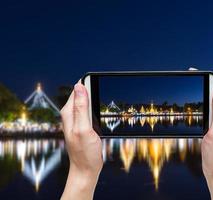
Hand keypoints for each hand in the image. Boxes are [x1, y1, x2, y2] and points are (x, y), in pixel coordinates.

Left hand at [60, 82, 102, 199]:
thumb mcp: (83, 128)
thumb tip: (79, 87)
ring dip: (95, 101)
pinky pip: (90, 112)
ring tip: (103, 103)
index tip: (97, 83)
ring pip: (87, 103)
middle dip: (92, 91)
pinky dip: (96, 110)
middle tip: (103, 94)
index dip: (88, 84)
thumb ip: (81, 107)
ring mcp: (78, 121)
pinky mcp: (84, 126)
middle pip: (82, 95)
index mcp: (68, 113)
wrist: (86, 169)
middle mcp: (71, 115)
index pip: (77, 90)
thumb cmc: (84, 152)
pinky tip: (101, 113)